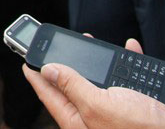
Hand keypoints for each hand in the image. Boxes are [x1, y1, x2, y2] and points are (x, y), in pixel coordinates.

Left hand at [22, 38, 164, 128]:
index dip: (37, 76)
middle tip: (60, 45)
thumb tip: (49, 70)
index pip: (49, 95)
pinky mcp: (136, 107)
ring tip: (93, 43)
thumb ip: (73, 85)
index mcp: (78, 121)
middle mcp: (94, 118)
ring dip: (99, 61)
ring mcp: (115, 113)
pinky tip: (130, 50)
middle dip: (68, 64)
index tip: (27, 60)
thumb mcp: (98, 103)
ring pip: (100, 81)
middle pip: (73, 86)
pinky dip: (128, 64)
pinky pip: (127, 81)